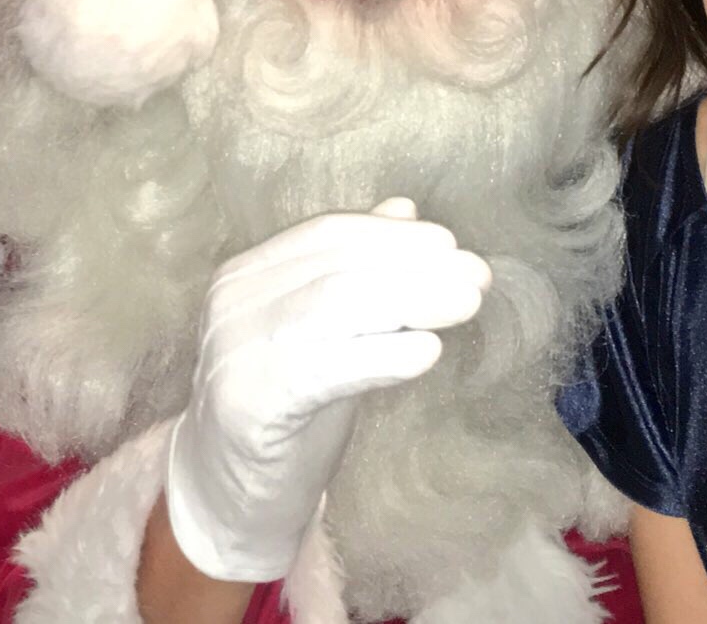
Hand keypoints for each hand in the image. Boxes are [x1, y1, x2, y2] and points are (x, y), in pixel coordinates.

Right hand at [164, 197, 491, 581]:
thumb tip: (405, 210)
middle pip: (338, 267)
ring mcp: (235, 351)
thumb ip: (356, 272)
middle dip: (415, 266)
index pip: (327, 234)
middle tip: (476, 276)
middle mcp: (233, 302)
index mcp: (247, 274)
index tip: (452, 244)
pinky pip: (324, 369)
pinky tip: (426, 354)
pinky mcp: (248, 403)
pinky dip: (381, 356)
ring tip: (466, 304)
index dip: (394, 236)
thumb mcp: (323, 331)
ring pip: (334, 306)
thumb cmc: (286, 409)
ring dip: (411, 300)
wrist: (230, 495)